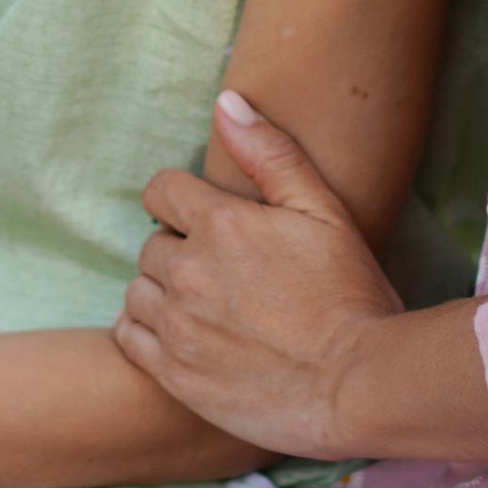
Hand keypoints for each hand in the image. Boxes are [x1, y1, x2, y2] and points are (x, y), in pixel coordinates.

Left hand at [115, 92, 404, 459]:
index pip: (161, 190)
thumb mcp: (323, 211)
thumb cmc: (349, 294)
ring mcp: (178, 326)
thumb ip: (271, 153)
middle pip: (151, 244)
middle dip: (179, 248)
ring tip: (204, 306)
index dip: (180, 199)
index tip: (203, 218)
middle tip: (221, 271)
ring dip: (161, 291)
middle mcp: (188, 272)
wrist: (357, 384)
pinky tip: (178, 333)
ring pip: (138, 290)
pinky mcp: (175, 375)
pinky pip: (129, 338)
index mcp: (221, 224)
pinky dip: (143, 330)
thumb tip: (225, 102)